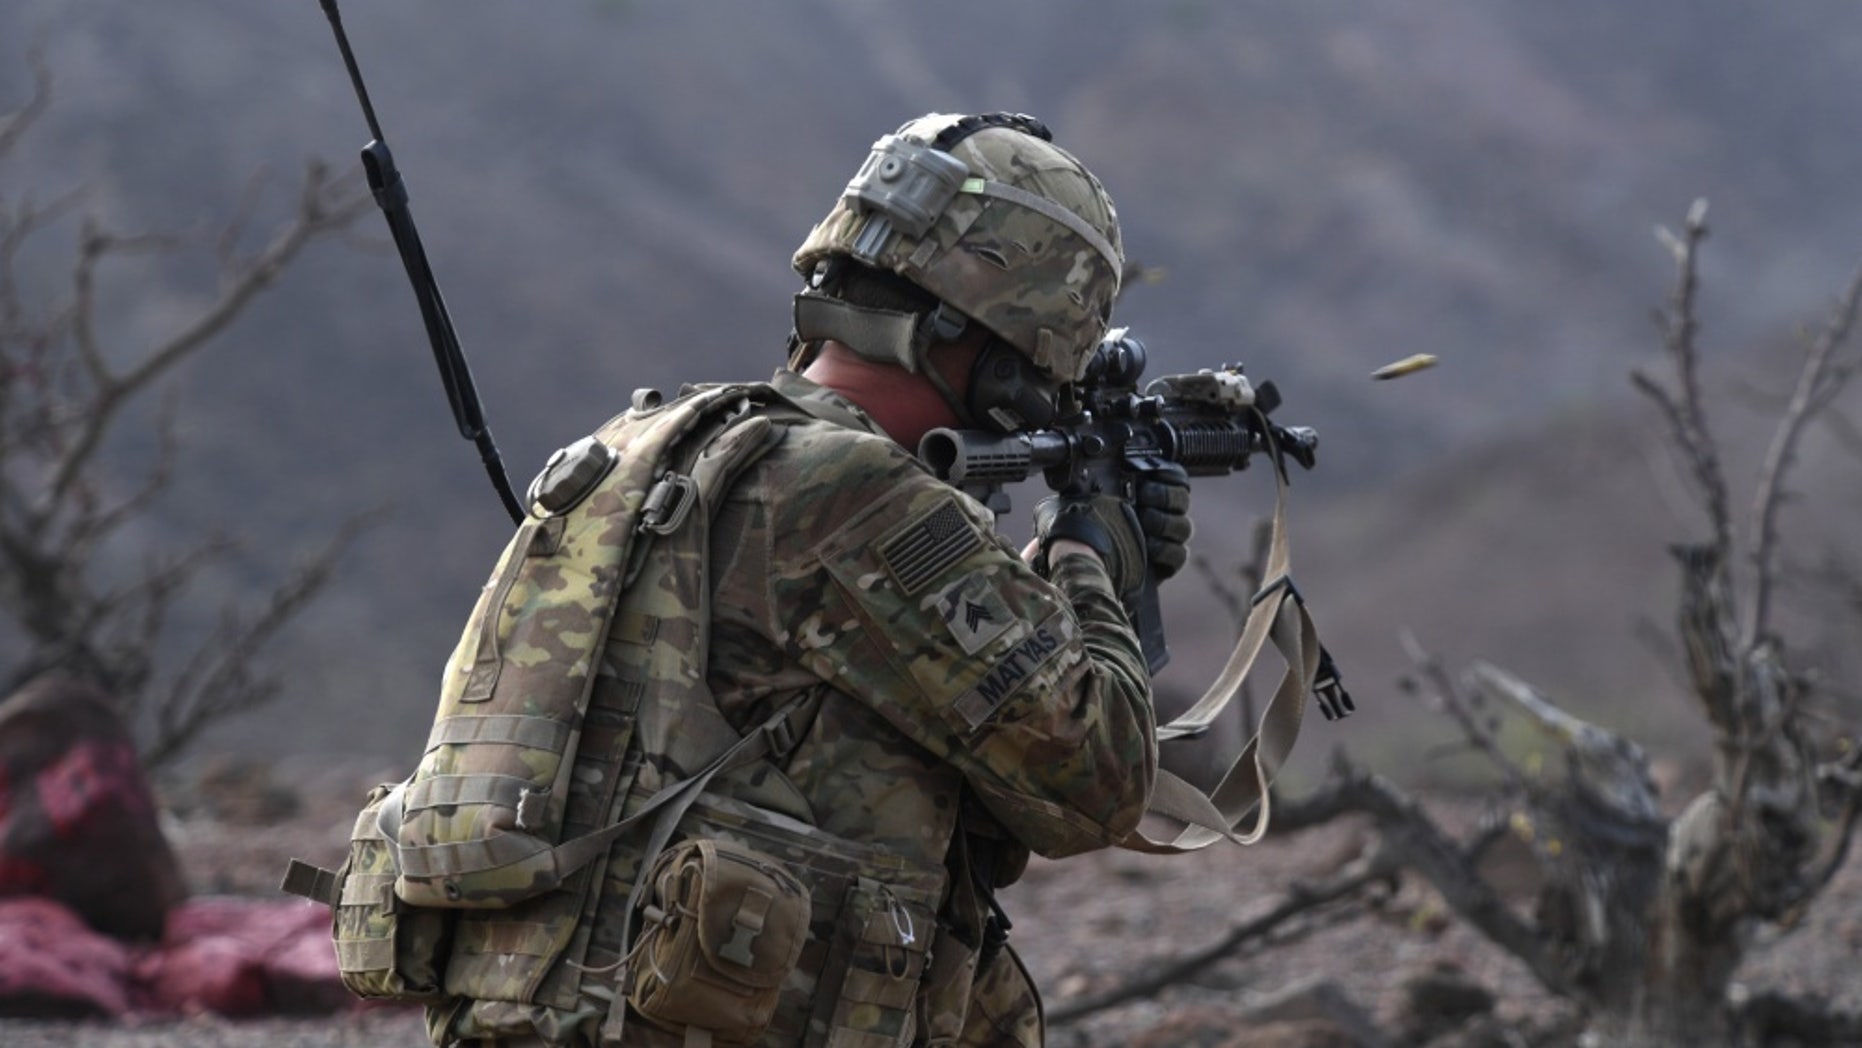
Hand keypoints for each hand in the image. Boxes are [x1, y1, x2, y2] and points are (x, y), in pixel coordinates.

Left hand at [1032, 465, 1192, 593]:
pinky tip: (1148, 548)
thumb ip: (1091, 487)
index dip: (1169, 474)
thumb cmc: (1090, 532)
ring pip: (1183, 526)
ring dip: (1164, 521)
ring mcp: (1170, 538)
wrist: (1090, 569)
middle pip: (1181, 499)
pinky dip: (1165, 549)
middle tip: (1144, 495)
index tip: (1150, 473)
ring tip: (1144, 521)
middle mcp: (1165, 514)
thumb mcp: (1088, 505)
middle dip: (1164, 495)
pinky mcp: (1170, 563)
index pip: (1176, 478)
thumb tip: (1074, 474)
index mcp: (1151, 494)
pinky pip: (1180, 553)